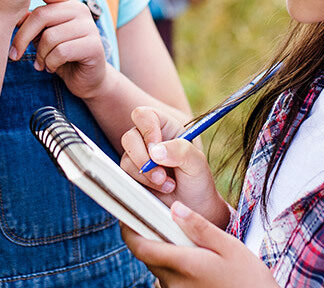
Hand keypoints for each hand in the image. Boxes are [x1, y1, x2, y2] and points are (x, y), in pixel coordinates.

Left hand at [11, 0, 108, 97]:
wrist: (87, 79)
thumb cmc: (61, 55)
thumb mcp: (43, 36)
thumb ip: (32, 23)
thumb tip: (10, 14)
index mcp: (67, 3)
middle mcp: (80, 9)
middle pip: (42, 15)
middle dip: (22, 38)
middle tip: (14, 55)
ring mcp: (89, 26)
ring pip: (50, 37)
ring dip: (40, 55)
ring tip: (41, 63)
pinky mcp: (93, 45)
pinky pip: (61, 52)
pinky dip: (51, 63)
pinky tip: (52, 67)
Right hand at [120, 107, 228, 223]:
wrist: (194, 207)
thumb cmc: (197, 180)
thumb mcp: (197, 163)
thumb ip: (180, 151)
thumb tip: (155, 151)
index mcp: (166, 127)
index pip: (144, 116)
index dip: (147, 130)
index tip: (156, 150)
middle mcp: (149, 139)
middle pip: (129, 137)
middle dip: (143, 158)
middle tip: (161, 174)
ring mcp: (139, 157)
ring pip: (126, 158)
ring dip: (146, 175)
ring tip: (168, 184)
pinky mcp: (132, 174)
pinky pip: (125, 175)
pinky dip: (143, 184)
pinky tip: (160, 188)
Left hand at [121, 202, 276, 287]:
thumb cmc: (249, 279)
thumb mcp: (230, 247)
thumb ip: (200, 227)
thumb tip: (175, 208)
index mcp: (184, 264)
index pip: (141, 246)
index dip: (129, 228)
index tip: (129, 212)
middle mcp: (174, 282)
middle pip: (146, 255)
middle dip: (147, 235)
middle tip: (159, 216)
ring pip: (157, 267)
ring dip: (161, 250)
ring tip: (181, 235)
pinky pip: (168, 277)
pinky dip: (173, 263)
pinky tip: (192, 255)